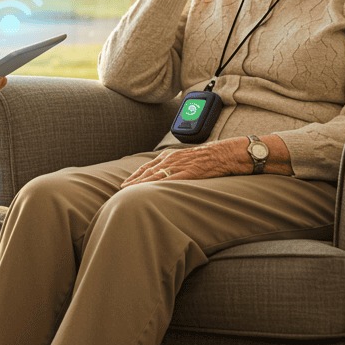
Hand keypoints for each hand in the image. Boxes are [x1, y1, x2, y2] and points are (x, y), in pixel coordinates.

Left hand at [120, 139, 242, 186]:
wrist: (222, 154)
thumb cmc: (205, 157)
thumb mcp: (184, 157)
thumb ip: (173, 164)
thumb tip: (163, 175)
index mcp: (169, 155)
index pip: (147, 166)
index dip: (135, 175)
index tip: (125, 182)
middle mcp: (171, 159)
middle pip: (148, 171)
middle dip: (134, 180)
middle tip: (122, 189)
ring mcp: (179, 166)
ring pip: (156, 176)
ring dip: (142, 184)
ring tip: (130, 191)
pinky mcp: (188, 173)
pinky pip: (171, 180)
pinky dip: (160, 185)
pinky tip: (152, 191)